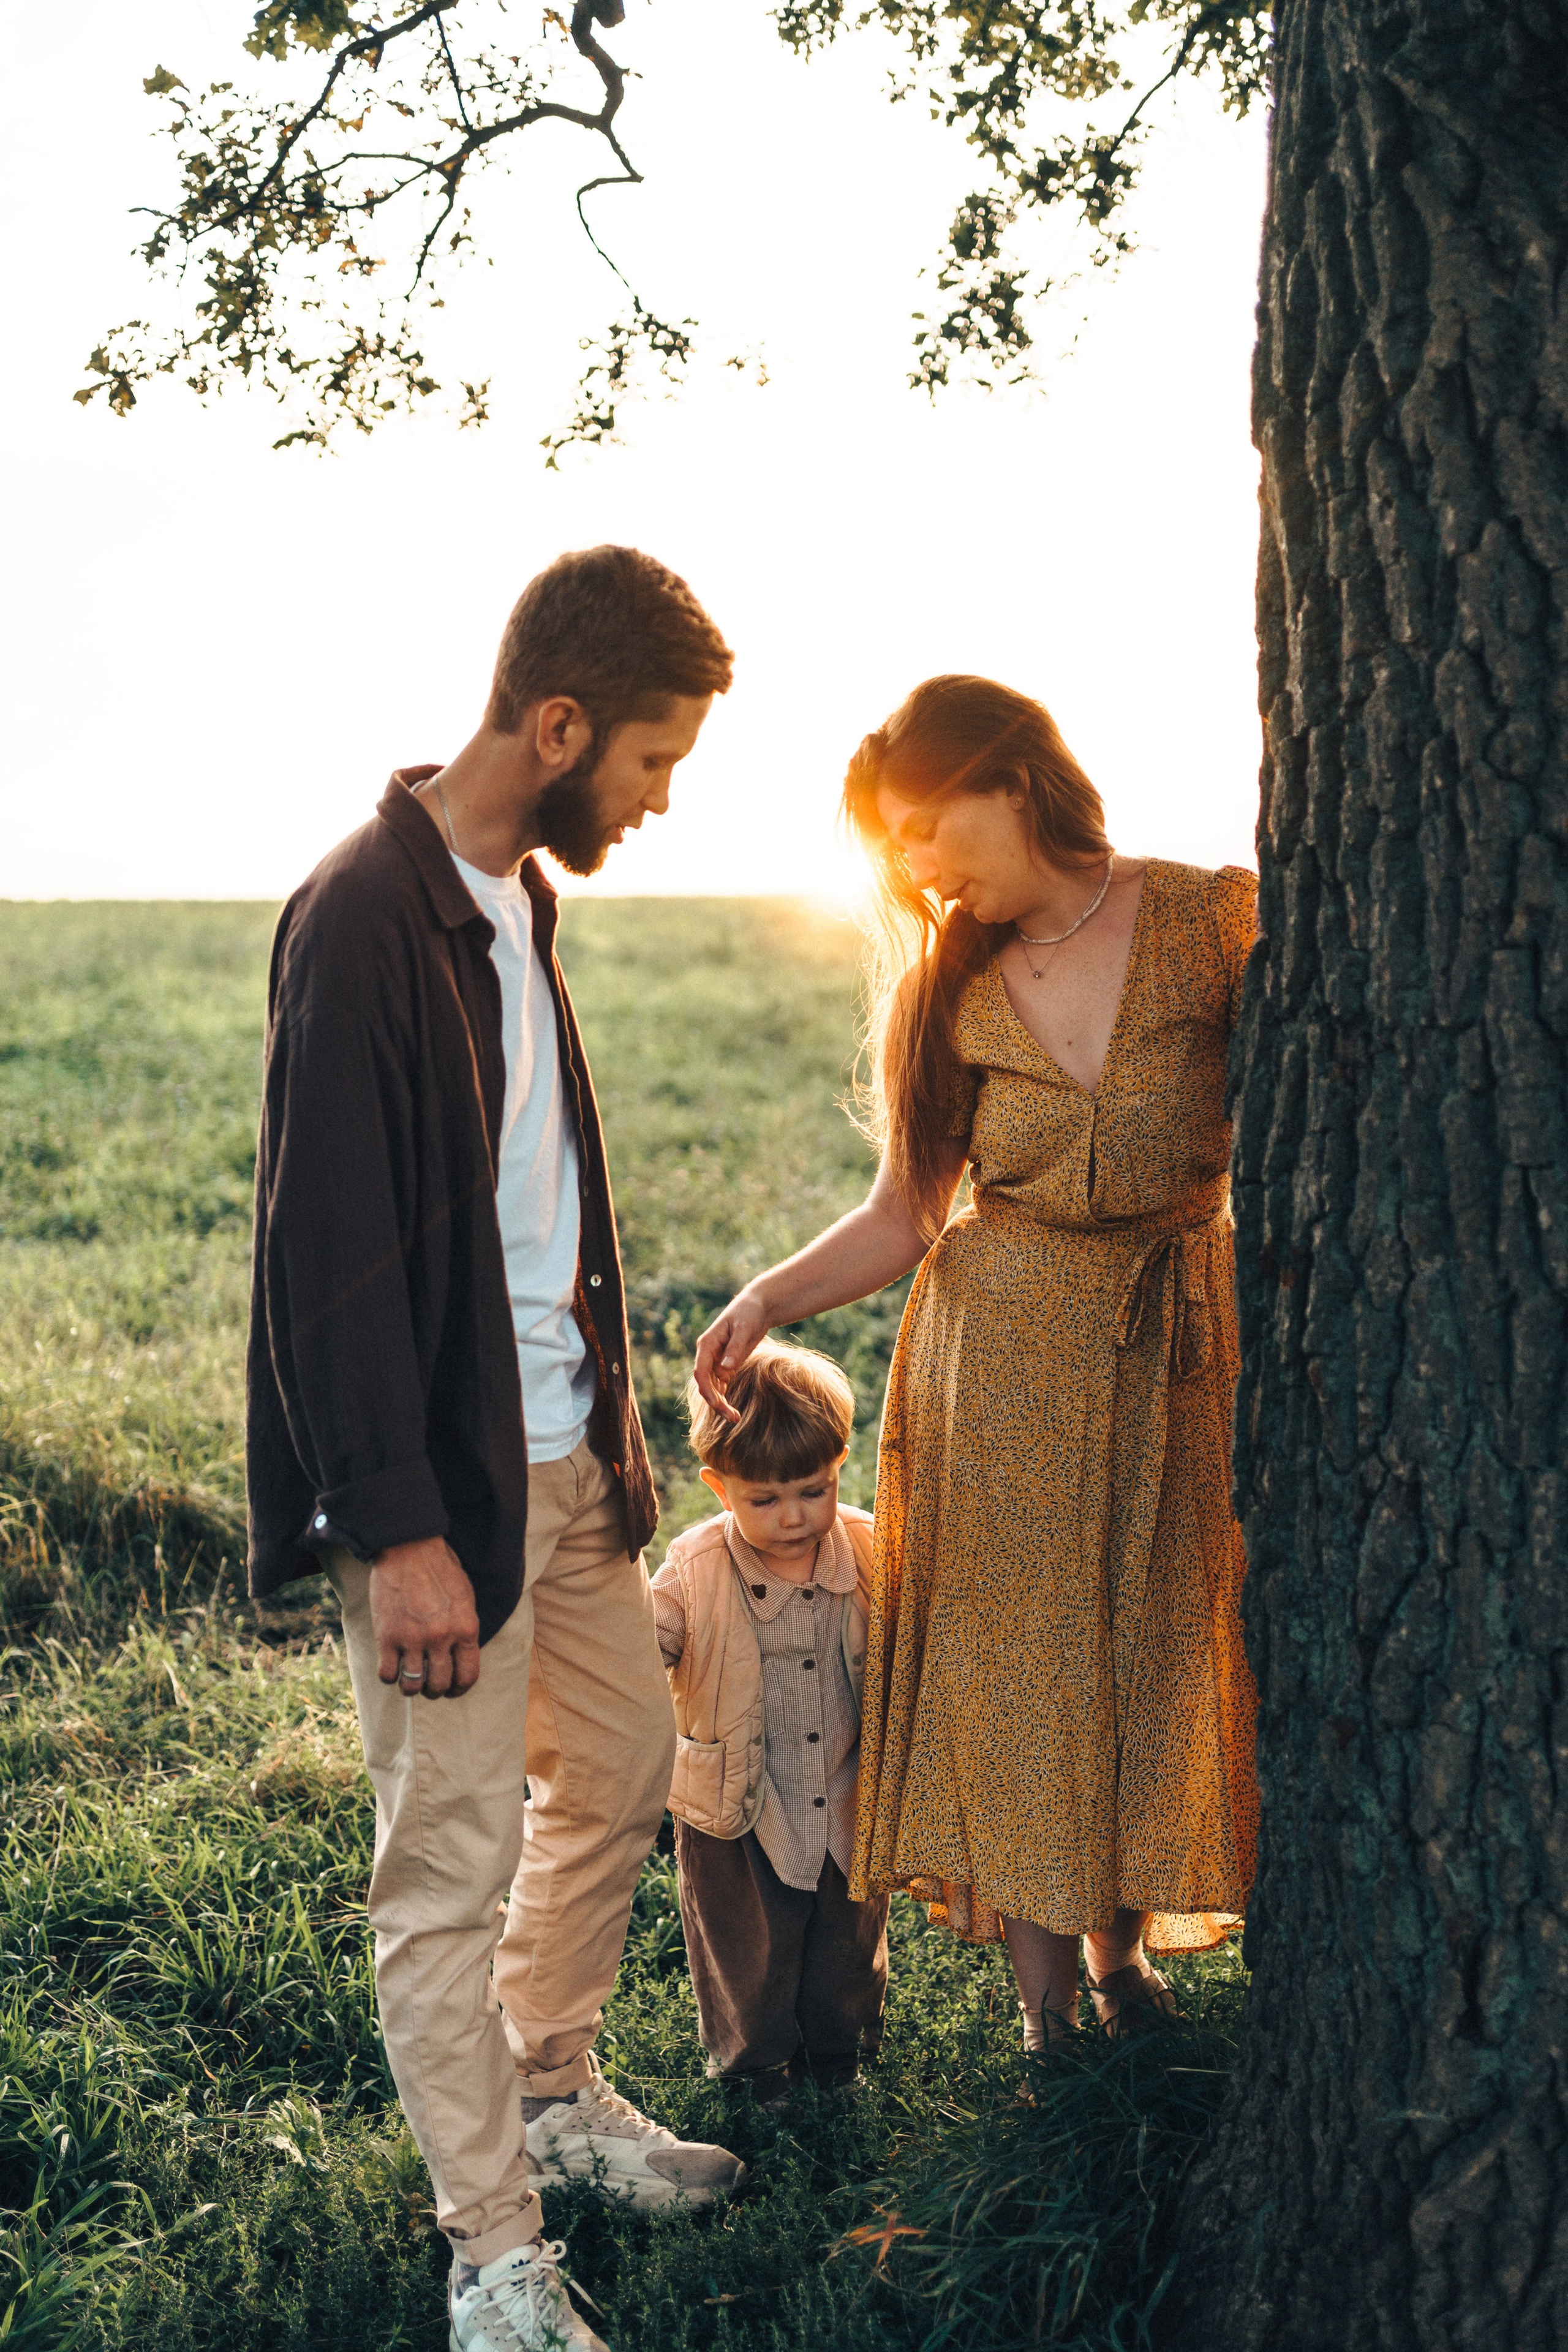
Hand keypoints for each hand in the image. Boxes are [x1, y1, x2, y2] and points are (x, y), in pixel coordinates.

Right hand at [369, 1537, 480, 1697]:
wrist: (408, 1548)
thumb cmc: (440, 1568)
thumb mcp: (465, 1597)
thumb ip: (465, 1628)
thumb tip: (461, 1655)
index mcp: (466, 1628)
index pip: (468, 1676)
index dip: (460, 1688)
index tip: (452, 1689)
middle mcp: (441, 1638)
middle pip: (439, 1685)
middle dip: (435, 1690)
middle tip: (429, 1684)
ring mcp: (412, 1639)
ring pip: (412, 1686)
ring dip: (412, 1687)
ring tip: (410, 1678)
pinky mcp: (387, 1636)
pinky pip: (387, 1674)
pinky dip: (390, 1676)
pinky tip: (392, 1666)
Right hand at [692, 1286, 773, 1418]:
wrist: (758, 1305)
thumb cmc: (750, 1312)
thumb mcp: (745, 1329)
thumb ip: (734, 1350)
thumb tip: (725, 1372)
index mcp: (707, 1344)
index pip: (700, 1372)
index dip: (707, 1391)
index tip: (718, 1405)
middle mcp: (708, 1354)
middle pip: (705, 1383)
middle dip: (715, 1402)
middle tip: (733, 1418)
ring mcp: (716, 1359)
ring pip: (712, 1386)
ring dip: (720, 1402)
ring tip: (735, 1417)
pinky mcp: (727, 1363)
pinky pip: (721, 1383)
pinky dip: (725, 1396)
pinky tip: (734, 1409)